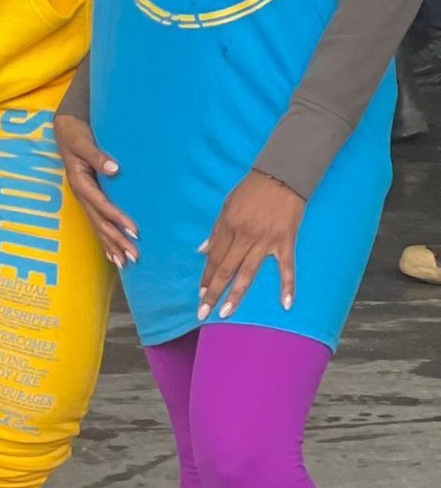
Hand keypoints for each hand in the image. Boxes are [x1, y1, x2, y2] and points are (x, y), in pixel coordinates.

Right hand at [56, 110, 137, 267]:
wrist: (64, 130)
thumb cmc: (75, 134)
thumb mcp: (84, 142)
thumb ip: (97, 155)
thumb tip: (114, 169)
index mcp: (80, 183)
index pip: (102, 205)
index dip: (118, 219)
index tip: (135, 231)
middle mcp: (81, 195)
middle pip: (100, 222)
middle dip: (116, 240)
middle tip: (133, 256)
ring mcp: (83, 198)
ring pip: (97, 226)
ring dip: (111, 244)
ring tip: (124, 263)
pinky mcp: (88, 198)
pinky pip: (96, 221)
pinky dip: (104, 238)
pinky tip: (110, 252)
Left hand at [198, 169, 303, 319]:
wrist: (282, 175)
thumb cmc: (252, 189)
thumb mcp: (226, 205)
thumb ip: (216, 230)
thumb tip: (202, 250)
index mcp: (228, 226)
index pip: (214, 257)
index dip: (206, 276)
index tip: (199, 293)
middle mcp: (244, 236)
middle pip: (225, 269)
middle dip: (213, 292)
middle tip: (203, 312)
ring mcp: (266, 241)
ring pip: (248, 273)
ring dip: (236, 295)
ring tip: (225, 313)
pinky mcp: (285, 241)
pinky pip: (286, 268)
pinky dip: (287, 286)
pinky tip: (285, 305)